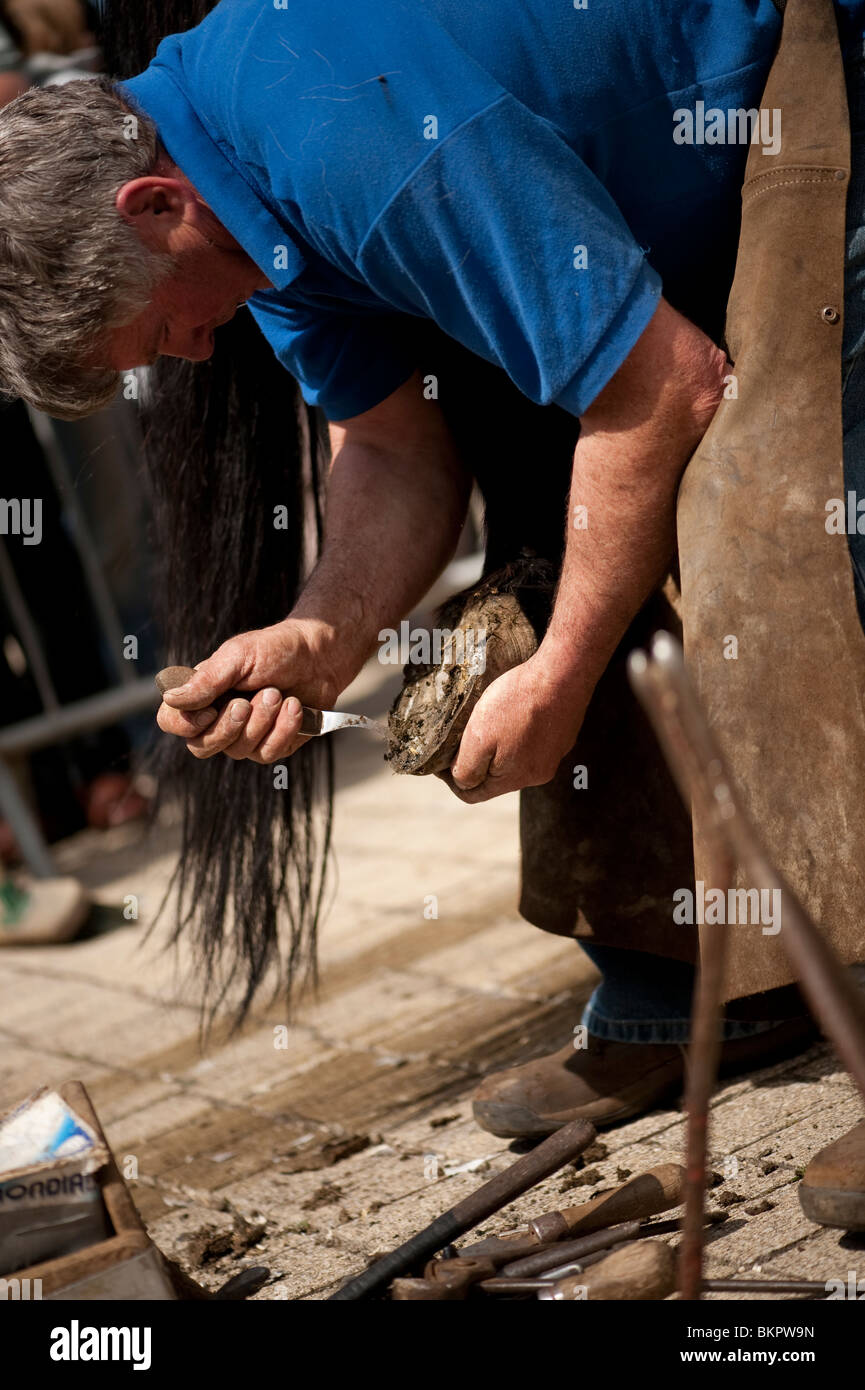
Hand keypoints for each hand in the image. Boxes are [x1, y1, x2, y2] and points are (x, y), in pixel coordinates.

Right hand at [156, 618, 349, 763]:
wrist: (319, 656)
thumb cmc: (275, 650)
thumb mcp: (238, 656)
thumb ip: (205, 680)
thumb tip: (171, 699)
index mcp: (201, 695)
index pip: (170, 721)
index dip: (184, 723)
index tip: (211, 708)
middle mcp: (218, 720)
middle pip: (201, 747)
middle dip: (228, 726)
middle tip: (247, 702)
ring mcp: (244, 737)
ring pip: (238, 751)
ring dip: (262, 721)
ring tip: (278, 694)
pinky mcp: (271, 746)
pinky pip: (268, 753)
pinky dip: (283, 729)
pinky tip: (294, 707)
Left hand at [442, 655, 588, 802]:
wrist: (564, 673)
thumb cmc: (519, 701)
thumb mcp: (479, 736)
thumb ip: (467, 768)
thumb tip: (461, 782)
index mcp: (515, 778)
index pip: (474, 795)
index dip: (452, 780)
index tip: (441, 759)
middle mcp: (537, 774)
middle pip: (494, 779)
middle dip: (475, 762)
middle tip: (459, 738)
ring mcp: (552, 756)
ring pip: (513, 761)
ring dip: (496, 747)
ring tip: (485, 722)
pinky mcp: (561, 737)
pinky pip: (531, 744)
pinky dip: (517, 735)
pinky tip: (513, 713)